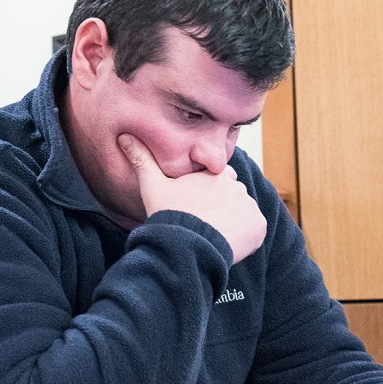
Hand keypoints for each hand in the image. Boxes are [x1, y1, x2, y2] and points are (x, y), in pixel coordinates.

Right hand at [118, 133, 266, 263]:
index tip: (198, 209)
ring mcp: (249, 206)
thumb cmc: (168, 215)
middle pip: (233, 197)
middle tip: (205, 225)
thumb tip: (125, 136)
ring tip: (214, 237)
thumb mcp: (152, 186)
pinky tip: (227, 244)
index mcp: (215, 174)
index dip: (210, 195)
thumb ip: (142, 160)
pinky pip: (255, 231)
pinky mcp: (258, 226)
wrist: (185, 247)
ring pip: (243, 214)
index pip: (219, 180)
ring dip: (234, 224)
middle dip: (223, 209)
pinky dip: (246, 238)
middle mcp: (236, 185)